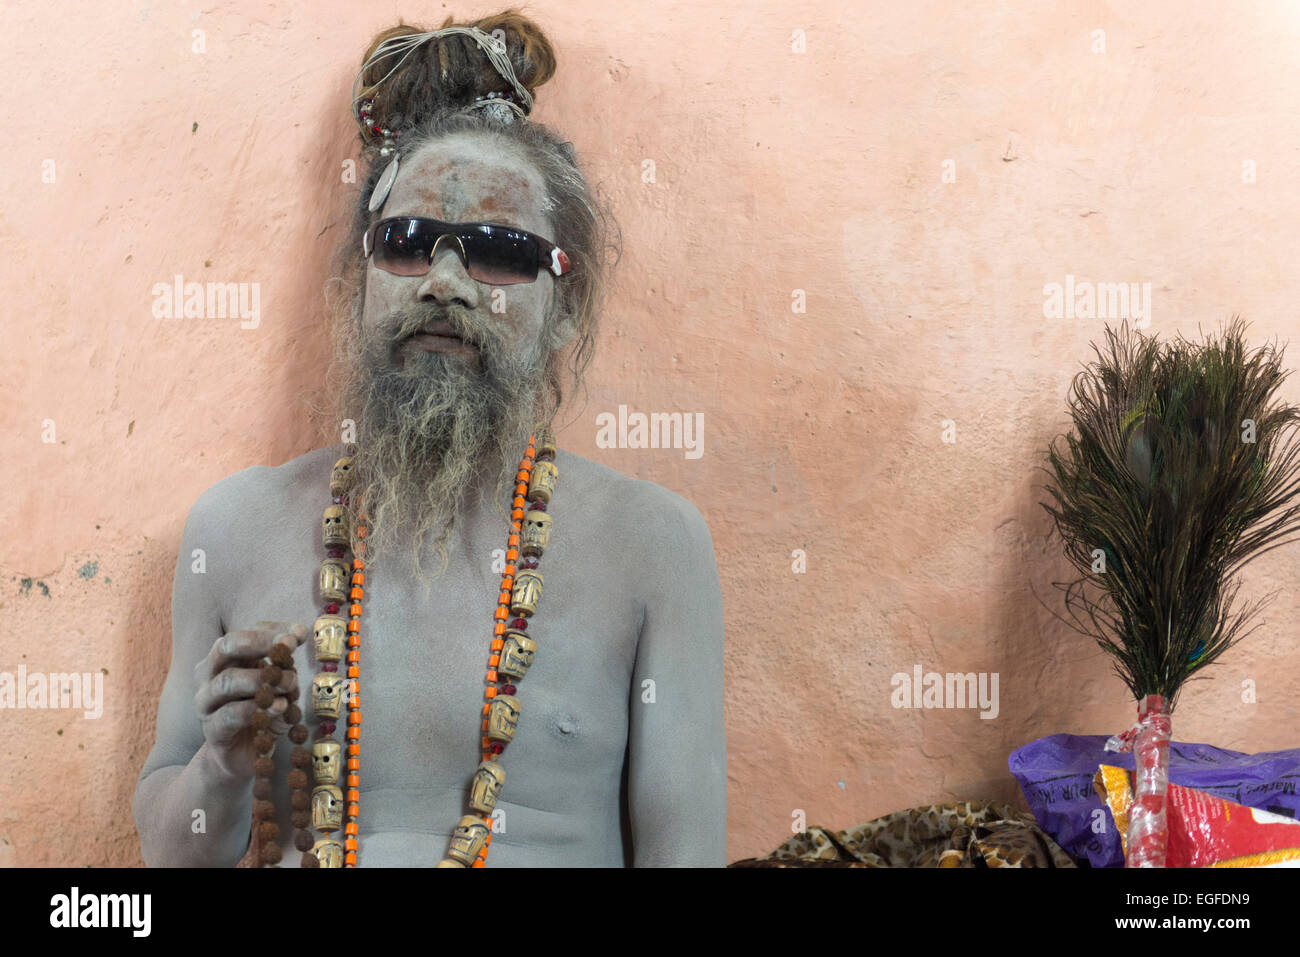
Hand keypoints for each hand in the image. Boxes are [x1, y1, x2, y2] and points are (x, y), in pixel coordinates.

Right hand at [193, 621, 305, 781]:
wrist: (244, 754)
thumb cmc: (263, 710)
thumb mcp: (278, 684)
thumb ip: (284, 663)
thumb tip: (296, 637)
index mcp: (226, 657)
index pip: (246, 632)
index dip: (273, 629)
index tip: (299, 633)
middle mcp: (210, 674)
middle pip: (225, 646)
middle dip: (259, 642)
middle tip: (288, 646)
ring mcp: (207, 702)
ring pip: (226, 681)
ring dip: (262, 678)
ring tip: (289, 683)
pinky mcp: (212, 729)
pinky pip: (229, 715)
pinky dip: (256, 708)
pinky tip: (280, 706)